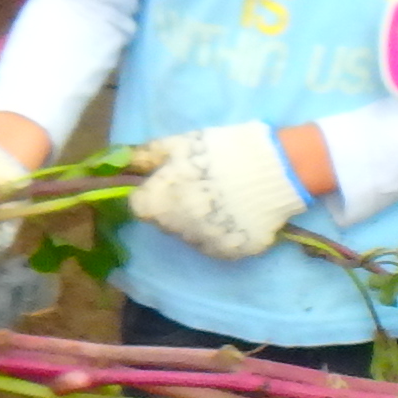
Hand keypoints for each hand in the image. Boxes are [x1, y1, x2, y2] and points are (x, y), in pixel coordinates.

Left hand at [128, 120, 307, 260]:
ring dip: (198, 221)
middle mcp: (178, 231)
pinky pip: (217, 244)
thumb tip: (119, 161)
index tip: (171, 182)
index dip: (153, 193)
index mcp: (160, 204)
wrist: (279, 168)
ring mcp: (205, 245)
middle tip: (200, 186)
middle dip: (175, 207)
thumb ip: (146, 156)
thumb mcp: (181, 143)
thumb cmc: (225, 150)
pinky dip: (222, 232)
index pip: (141, 207)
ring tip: (223, 198)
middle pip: (166, 223)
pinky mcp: (230, 254)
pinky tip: (237, 212)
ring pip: (191, 235)